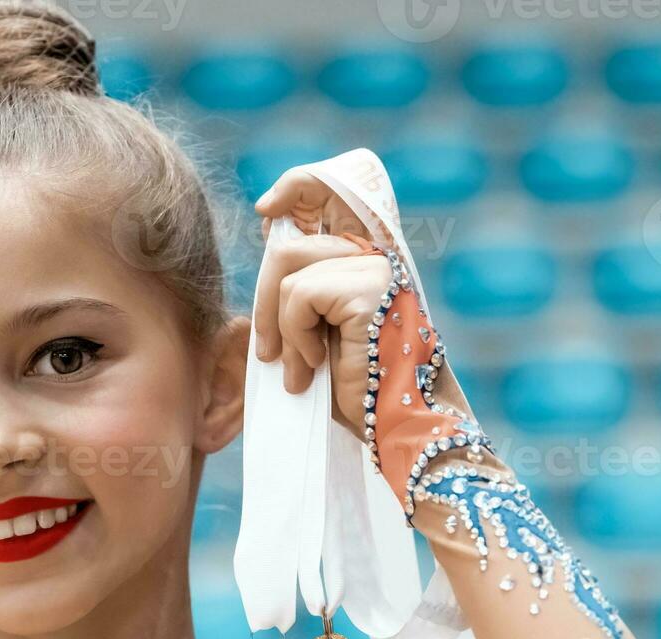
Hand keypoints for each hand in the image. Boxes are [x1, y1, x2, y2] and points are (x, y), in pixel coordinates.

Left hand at [252, 168, 391, 443]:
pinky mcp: (369, 286)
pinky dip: (297, 335)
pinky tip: (318, 364)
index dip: (297, 186)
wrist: (394, 428)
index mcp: (367, 262)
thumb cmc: (356, 391)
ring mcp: (375, 267)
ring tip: (300, 369)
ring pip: (289, 272)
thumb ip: (298, 294)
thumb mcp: (317, 333)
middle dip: (266, 301)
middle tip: (269, 353)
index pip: (331, 195)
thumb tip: (268, 244)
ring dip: (282, 329)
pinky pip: (300, 295)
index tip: (266, 209)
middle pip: (290, 246)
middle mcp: (376, 256)